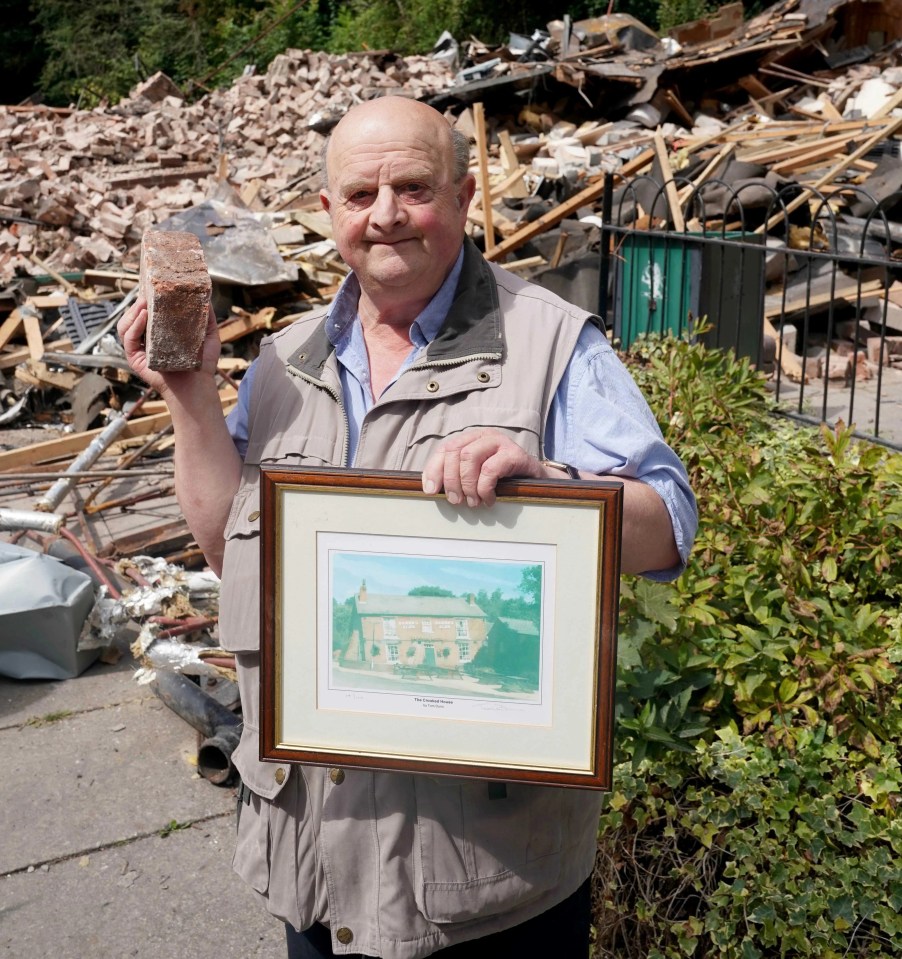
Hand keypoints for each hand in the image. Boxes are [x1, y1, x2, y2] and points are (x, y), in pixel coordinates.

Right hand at [117, 294, 220, 394]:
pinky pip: (129, 340)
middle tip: (147, 292)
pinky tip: (143, 317)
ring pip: (125, 327)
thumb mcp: (208, 335)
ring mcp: (140, 350)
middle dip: (137, 303)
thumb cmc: (203, 362)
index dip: (146, 299)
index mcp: (159, 333)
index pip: (146, 313)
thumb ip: (206, 317)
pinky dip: (133, 327)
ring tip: (143, 303)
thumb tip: (206, 295)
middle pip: (132, 317)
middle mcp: (147, 340)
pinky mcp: (136, 359)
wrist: (199, 385)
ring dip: (132, 312)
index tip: (152, 286)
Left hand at [421, 429, 546, 507]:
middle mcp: (483, 435)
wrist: (536, 481)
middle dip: (451, 480)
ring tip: (473, 502)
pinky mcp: (514, 453)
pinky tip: (489, 499)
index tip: (430, 491)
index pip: (445, 449)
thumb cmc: (502, 480)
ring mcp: (500, 442)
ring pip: (470, 457)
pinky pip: (490, 470)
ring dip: (467, 485)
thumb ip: (455, 476)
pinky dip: (484, 489)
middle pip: (455, 451)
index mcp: (471, 438)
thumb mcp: (475, 475)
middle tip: (456, 501)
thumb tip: (430, 488)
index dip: (434, 469)